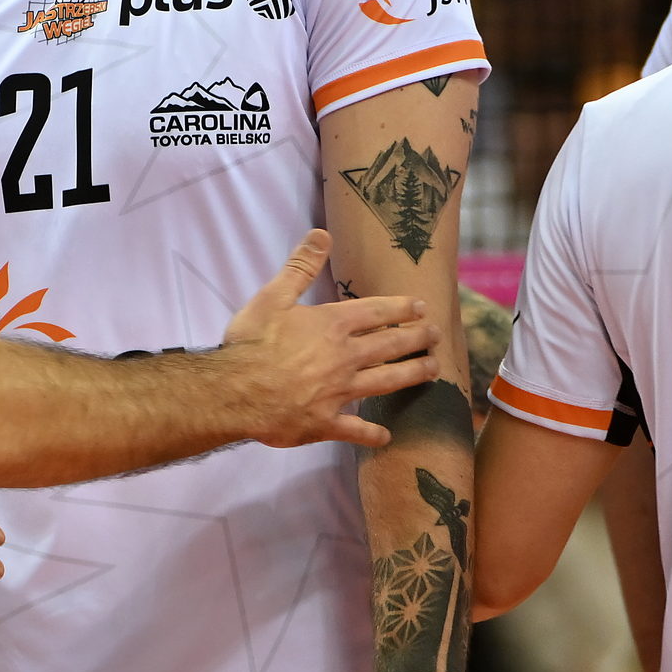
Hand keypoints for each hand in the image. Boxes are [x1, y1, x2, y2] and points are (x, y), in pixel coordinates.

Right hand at [224, 230, 437, 450]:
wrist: (235, 392)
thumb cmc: (252, 343)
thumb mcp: (272, 296)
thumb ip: (301, 267)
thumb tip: (322, 234)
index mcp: (333, 325)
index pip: (377, 313)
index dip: (401, 308)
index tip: (421, 307)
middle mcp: (345, 357)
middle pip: (390, 346)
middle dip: (417, 339)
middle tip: (437, 335)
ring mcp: (339, 392)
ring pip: (386, 383)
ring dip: (412, 376)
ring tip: (433, 371)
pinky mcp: (326, 423)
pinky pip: (355, 430)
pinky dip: (372, 435)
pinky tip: (386, 437)